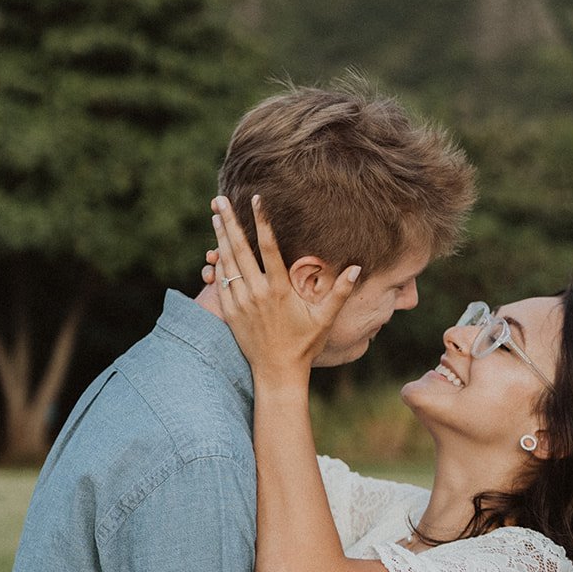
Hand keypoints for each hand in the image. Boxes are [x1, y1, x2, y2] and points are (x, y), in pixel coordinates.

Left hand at [210, 196, 360, 382]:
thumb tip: (357, 268)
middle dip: (229, 221)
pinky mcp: (230, 312)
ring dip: (221, 237)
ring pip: (227, 262)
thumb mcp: (325, 318)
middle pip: (239, 248)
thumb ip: (340, 291)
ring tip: (215, 215)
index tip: (256, 200)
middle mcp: (257, 292)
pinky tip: (215, 249)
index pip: (268, 246)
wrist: (277, 372)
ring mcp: (240, 302)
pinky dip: (218, 263)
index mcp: (279, 289)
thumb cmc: (304, 344)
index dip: (261, 221)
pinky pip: (221, 282)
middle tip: (220, 199)